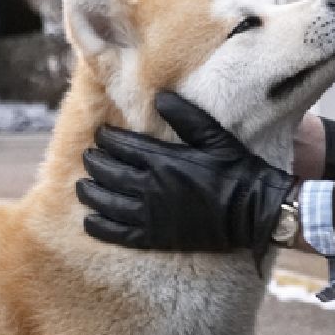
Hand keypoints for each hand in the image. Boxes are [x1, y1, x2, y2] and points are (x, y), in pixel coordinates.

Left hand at [77, 92, 294, 258]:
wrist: (252, 210)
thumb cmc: (235, 169)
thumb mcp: (214, 136)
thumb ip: (185, 116)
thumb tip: (160, 97)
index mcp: (163, 160)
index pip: (122, 146)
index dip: (106, 139)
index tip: (100, 135)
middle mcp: (151, 187)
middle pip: (108, 172)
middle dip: (94, 163)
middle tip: (89, 158)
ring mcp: (151, 214)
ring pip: (107, 202)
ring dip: (90, 193)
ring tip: (83, 187)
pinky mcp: (156, 236)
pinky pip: (119, 233)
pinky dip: (100, 226)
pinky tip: (90, 221)